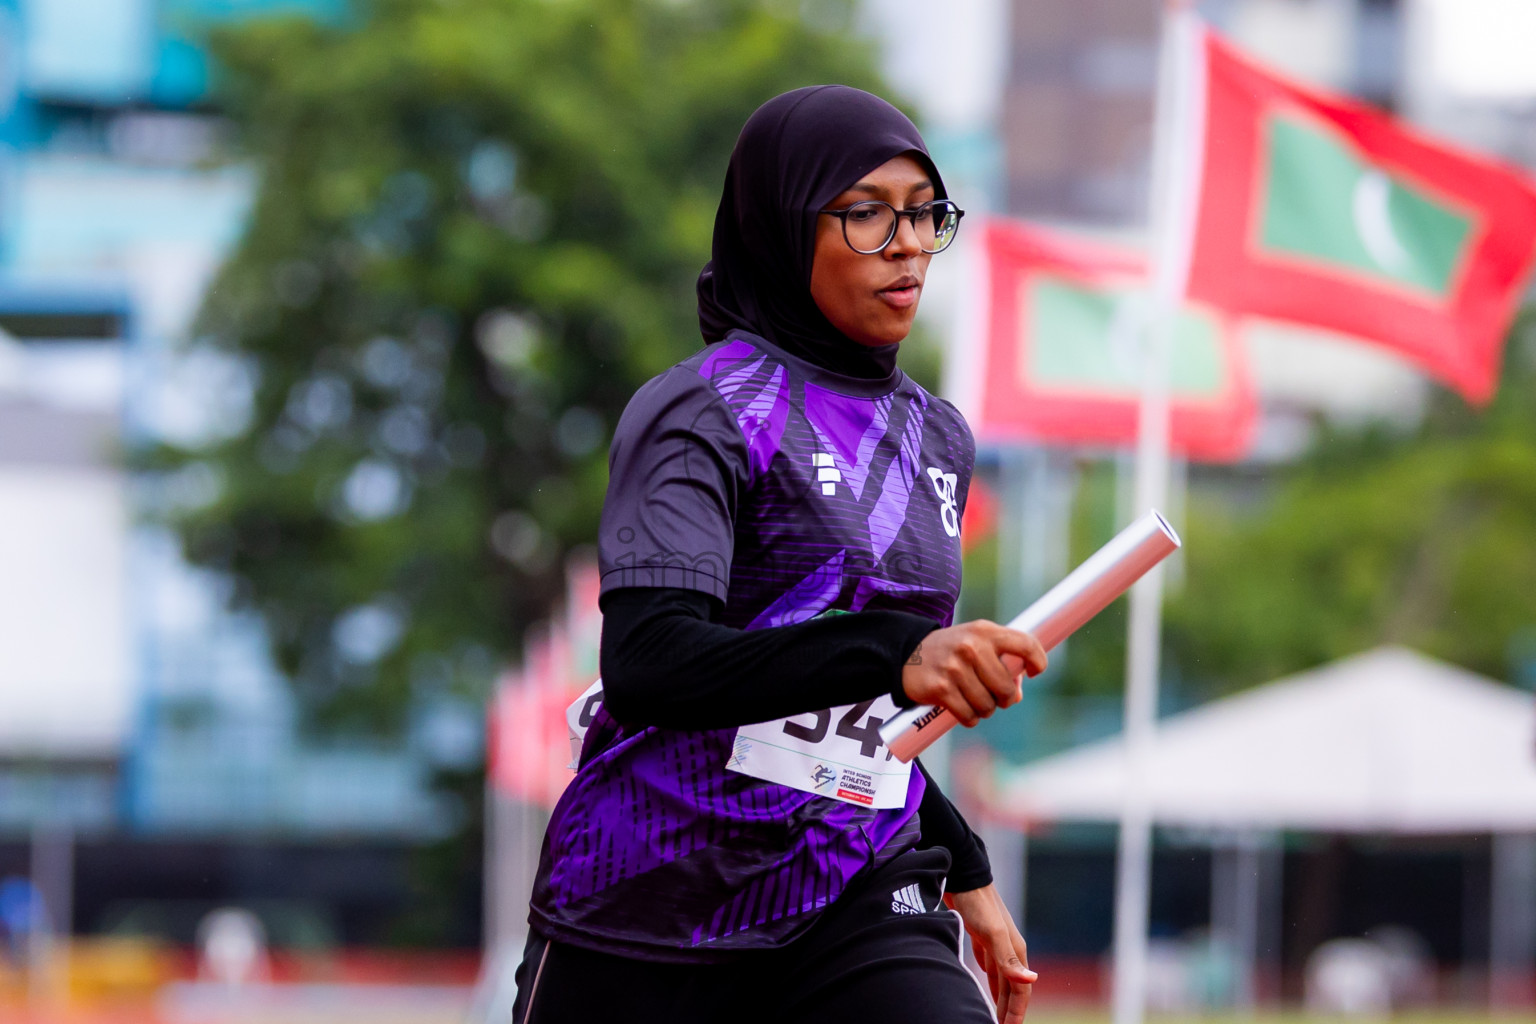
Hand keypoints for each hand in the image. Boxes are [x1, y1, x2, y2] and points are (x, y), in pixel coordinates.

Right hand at [901, 621, 1046, 727]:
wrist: (907, 654)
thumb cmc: (952, 651)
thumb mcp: (977, 644)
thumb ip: (1002, 662)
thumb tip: (1017, 694)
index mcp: (985, 632)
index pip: (1024, 644)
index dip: (1038, 661)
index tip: (1034, 672)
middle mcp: (971, 647)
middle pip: (1006, 688)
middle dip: (1004, 699)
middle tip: (995, 696)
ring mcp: (955, 668)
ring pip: (988, 706)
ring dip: (984, 710)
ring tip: (974, 700)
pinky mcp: (941, 688)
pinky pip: (969, 716)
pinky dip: (969, 718)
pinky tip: (963, 709)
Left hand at [947, 884, 1035, 1022]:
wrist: (962, 876)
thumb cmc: (977, 903)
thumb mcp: (992, 933)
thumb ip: (1009, 959)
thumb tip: (1031, 979)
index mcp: (1016, 950)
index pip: (1021, 989)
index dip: (1017, 1011)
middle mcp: (1009, 949)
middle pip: (1013, 987)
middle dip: (1010, 1010)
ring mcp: (996, 943)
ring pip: (1002, 979)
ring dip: (1001, 999)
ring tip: (996, 1017)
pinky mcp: (982, 938)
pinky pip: (990, 968)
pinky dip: (991, 984)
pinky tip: (987, 991)